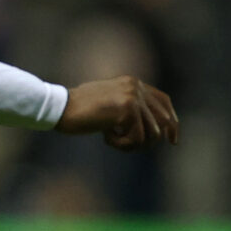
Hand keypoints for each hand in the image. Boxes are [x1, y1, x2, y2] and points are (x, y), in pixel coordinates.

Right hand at [55, 76, 179, 150]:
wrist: (58, 107)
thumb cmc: (77, 110)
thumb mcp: (107, 103)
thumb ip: (127, 107)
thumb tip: (151, 128)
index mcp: (132, 83)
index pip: (163, 101)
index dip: (171, 121)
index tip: (172, 139)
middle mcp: (136, 87)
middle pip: (163, 119)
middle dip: (153, 139)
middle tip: (134, 147)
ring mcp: (133, 97)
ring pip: (151, 133)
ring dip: (132, 144)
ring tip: (112, 140)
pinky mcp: (126, 110)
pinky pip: (136, 138)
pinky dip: (122, 145)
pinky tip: (105, 138)